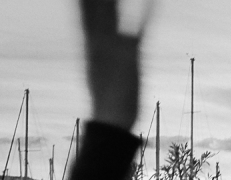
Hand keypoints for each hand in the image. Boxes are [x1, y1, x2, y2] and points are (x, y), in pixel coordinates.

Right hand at [80, 0, 141, 130]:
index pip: (82, 11)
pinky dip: (148, 11)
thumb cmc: (107, 97)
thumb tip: (99, 42)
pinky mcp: (132, 54)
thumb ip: (98, 50)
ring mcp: (114, 45)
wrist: (111, 118)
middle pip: (97, 5)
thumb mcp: (98, 69)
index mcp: (89, 43)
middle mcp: (99, 40)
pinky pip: (141, 26)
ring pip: (112, 9)